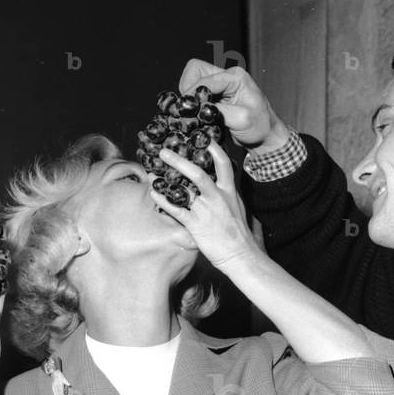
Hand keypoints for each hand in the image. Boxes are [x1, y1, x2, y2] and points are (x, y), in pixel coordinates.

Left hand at [150, 143, 260, 269]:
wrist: (240, 255)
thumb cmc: (238, 234)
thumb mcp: (237, 208)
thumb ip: (227, 195)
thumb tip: (219, 184)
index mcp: (229, 192)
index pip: (223, 164)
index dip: (213, 149)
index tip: (203, 139)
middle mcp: (217, 198)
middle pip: (198, 173)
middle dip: (179, 161)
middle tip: (164, 152)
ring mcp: (206, 211)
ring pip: (184, 190)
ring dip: (166, 180)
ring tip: (152, 173)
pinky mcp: (196, 225)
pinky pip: (176, 210)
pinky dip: (163, 201)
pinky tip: (154, 194)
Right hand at [178, 59, 289, 151]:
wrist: (265, 136)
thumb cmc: (260, 126)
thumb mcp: (241, 119)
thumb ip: (218, 111)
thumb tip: (198, 109)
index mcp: (235, 76)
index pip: (204, 79)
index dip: (192, 94)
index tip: (188, 111)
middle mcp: (226, 76)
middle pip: (195, 71)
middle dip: (188, 90)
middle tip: (191, 110)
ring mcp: (220, 84)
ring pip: (192, 80)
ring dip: (190, 97)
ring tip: (196, 114)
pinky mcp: (215, 94)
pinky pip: (196, 92)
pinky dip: (193, 103)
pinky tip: (199, 115)